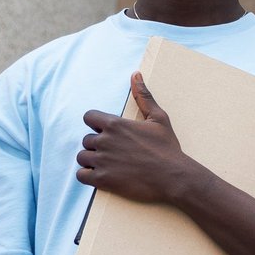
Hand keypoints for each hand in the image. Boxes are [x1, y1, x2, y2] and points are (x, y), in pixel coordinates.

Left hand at [76, 73, 200, 203]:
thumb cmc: (167, 147)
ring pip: (82, 157)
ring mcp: (102, 161)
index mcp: (115, 124)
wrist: (173, 177)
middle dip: (97, 145)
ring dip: (91, 160)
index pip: (88, 117)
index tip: (106, 132)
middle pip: (86, 139)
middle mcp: (104, 141)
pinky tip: (101, 176)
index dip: (96, 124)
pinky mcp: (102, 180)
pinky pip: (81, 175)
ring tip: (108, 164)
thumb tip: (135, 74)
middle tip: (114, 152)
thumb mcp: (158, 118)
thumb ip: (143, 96)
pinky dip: (88, 176)